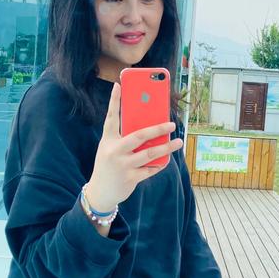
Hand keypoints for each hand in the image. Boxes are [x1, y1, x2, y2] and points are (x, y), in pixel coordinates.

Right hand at [85, 81, 183, 211]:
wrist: (100, 192)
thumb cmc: (108, 164)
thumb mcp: (110, 149)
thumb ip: (125, 138)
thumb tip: (149, 127)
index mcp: (108, 140)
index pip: (111, 117)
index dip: (114, 101)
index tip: (119, 85)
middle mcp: (114, 151)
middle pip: (139, 135)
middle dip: (158, 129)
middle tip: (172, 124)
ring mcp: (122, 165)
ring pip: (150, 153)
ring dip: (166, 148)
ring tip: (178, 142)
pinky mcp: (130, 178)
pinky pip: (150, 169)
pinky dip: (160, 164)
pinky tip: (167, 159)